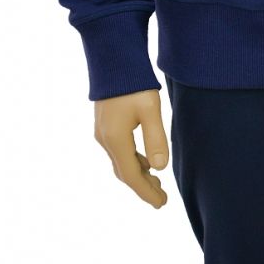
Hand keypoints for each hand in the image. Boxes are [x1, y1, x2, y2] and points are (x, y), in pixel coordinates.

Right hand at [93, 89, 169, 207]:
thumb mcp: (150, 109)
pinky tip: (145, 158)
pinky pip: (118, 151)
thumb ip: (155, 139)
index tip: (162, 204)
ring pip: (120, 162)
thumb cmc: (134, 83)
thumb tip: (161, 167)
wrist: (112, 60)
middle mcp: (105, 140)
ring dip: (138, 173)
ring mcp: (102, 132)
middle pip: (124, 172)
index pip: (131, 176)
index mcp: (116, 140)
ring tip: (157, 180)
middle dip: (142, 186)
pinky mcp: (104, 124)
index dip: (146, 192)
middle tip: (162, 197)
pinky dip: (132, 160)